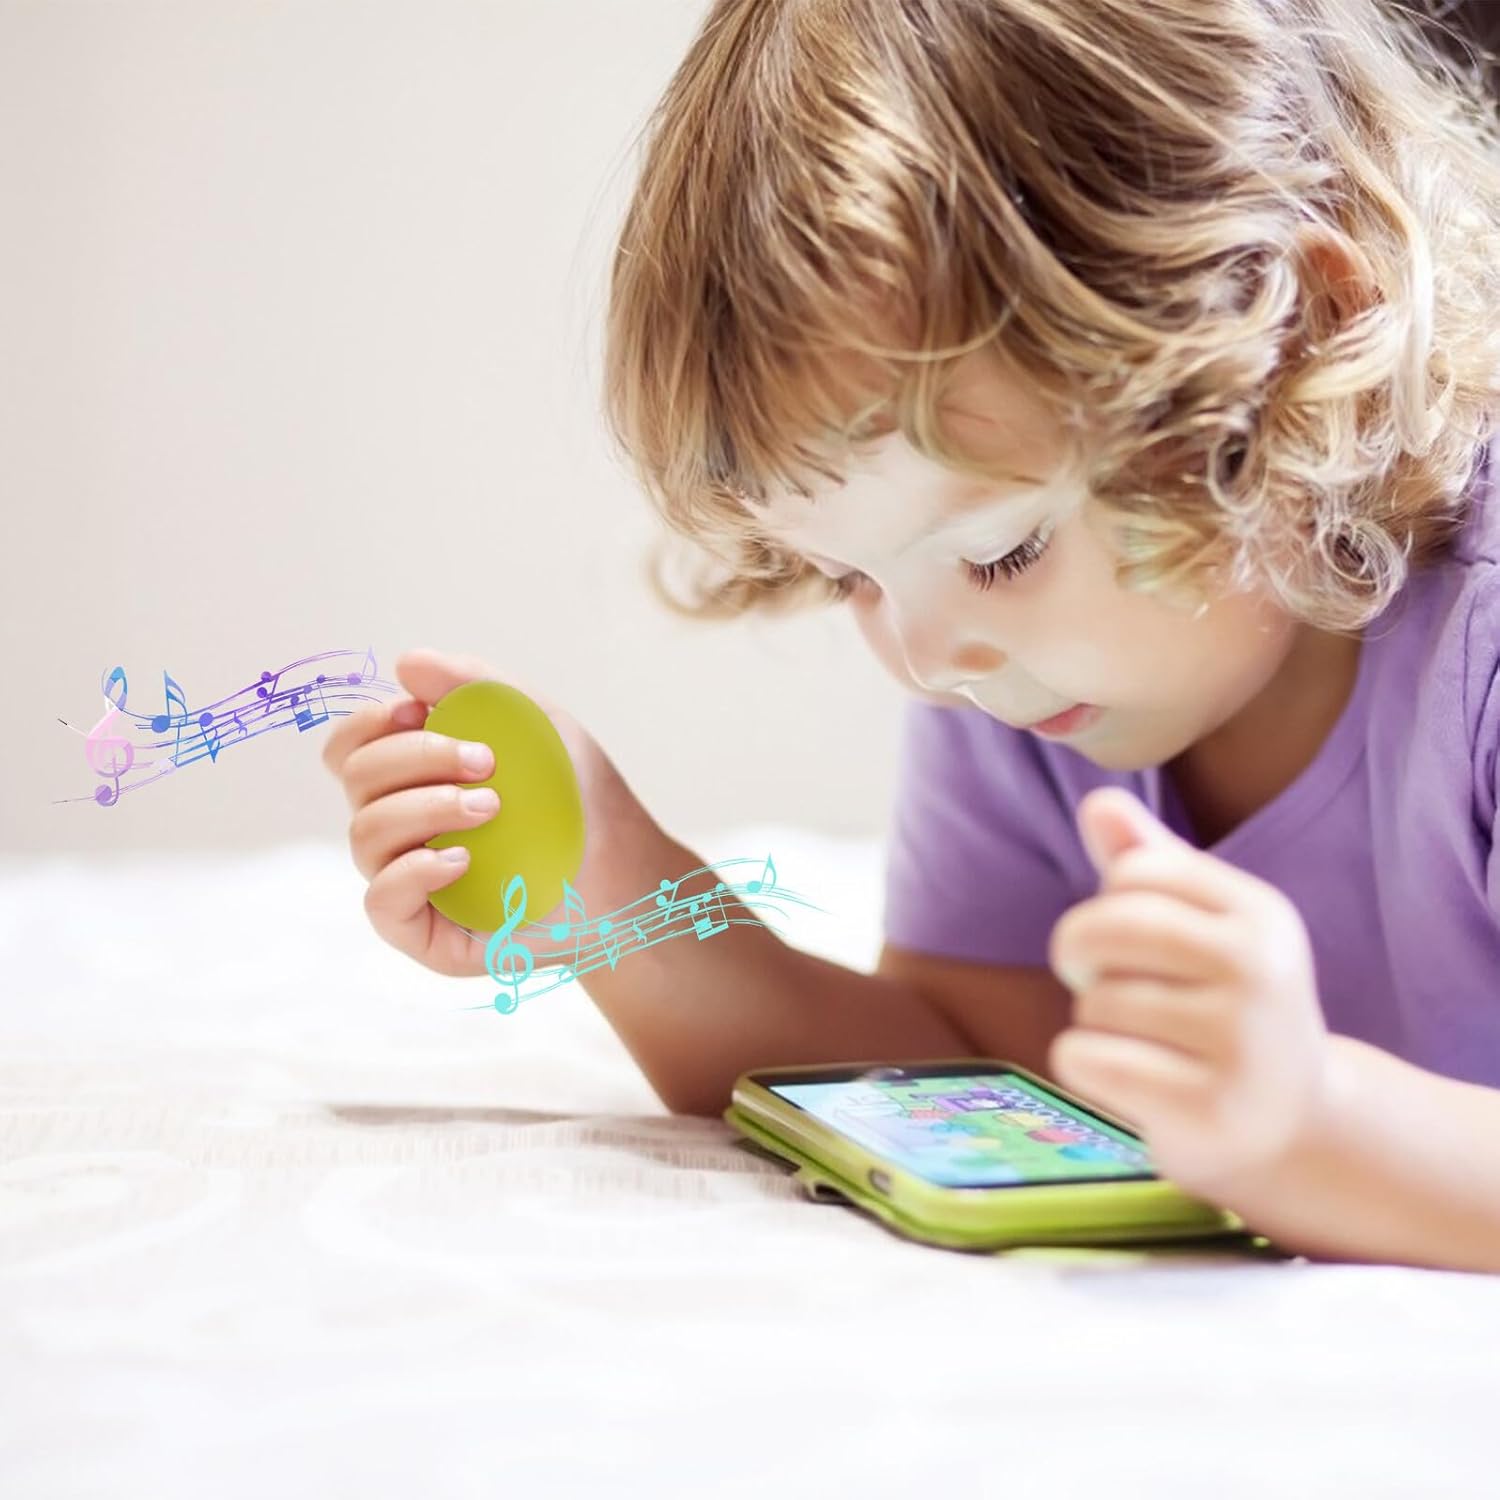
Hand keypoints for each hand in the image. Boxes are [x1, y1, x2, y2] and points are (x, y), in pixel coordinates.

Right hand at [322, 647, 664, 977]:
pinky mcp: (424, 934)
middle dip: (415, 756)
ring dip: (426, 808)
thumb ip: (475, 686)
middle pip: (356, 780)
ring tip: (491, 807)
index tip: (417, 710)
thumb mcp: (538, 723)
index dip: (367, 723)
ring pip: (365, 835)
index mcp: (409, 779)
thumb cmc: (578, 798)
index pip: (351, 748)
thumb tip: (406, 664)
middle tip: (487, 761)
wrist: (626, 871)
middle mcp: (398, 829)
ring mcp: (407, 882)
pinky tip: (463, 860)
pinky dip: (413, 871)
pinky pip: (380, 900)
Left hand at [1046, 787, 1330, 1193]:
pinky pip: (1084, 1058)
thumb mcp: (1204, 926)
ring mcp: (1239, 1042)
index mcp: (1261, 913)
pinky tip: (1126, 1079)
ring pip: (1094, 1002)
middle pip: (1107, 929)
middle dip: (1078, 953)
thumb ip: (1150, 860)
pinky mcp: (1206, 1108)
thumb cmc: (1226, 1006)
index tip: (1123, 939)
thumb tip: (1099, 802)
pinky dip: (1082, 1065)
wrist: (1294, 1122)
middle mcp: (1259, 970)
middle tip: (1095, 981)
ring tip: (1141, 1041)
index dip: (1106, 903)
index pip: (1136, 871)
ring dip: (1092, 1021)